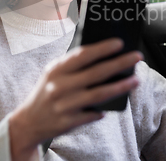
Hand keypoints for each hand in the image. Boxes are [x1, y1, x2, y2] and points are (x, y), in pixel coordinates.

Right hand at [8, 38, 141, 160]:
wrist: (28, 122)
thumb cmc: (46, 92)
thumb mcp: (53, 74)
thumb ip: (73, 65)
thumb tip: (104, 57)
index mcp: (56, 70)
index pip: (82, 55)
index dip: (102, 48)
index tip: (120, 42)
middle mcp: (59, 86)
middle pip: (96, 73)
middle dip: (119, 63)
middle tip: (137, 57)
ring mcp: (64, 105)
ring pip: (99, 94)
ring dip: (120, 86)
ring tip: (136, 80)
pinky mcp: (68, 122)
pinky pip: (93, 114)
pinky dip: (104, 109)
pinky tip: (117, 104)